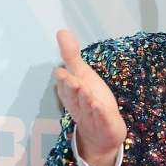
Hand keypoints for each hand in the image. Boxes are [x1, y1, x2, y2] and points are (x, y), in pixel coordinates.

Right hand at [55, 30, 126, 165]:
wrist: (101, 134)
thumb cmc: (90, 101)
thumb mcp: (82, 76)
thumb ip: (71, 56)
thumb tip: (61, 31)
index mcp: (70, 92)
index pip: (65, 84)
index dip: (64, 79)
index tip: (61, 72)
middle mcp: (77, 104)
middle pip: (73, 95)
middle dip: (72, 87)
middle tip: (71, 80)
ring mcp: (90, 116)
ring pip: (86, 106)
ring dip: (85, 98)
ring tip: (85, 89)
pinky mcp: (104, 124)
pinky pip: (101, 118)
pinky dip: (99, 113)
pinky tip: (99, 106)